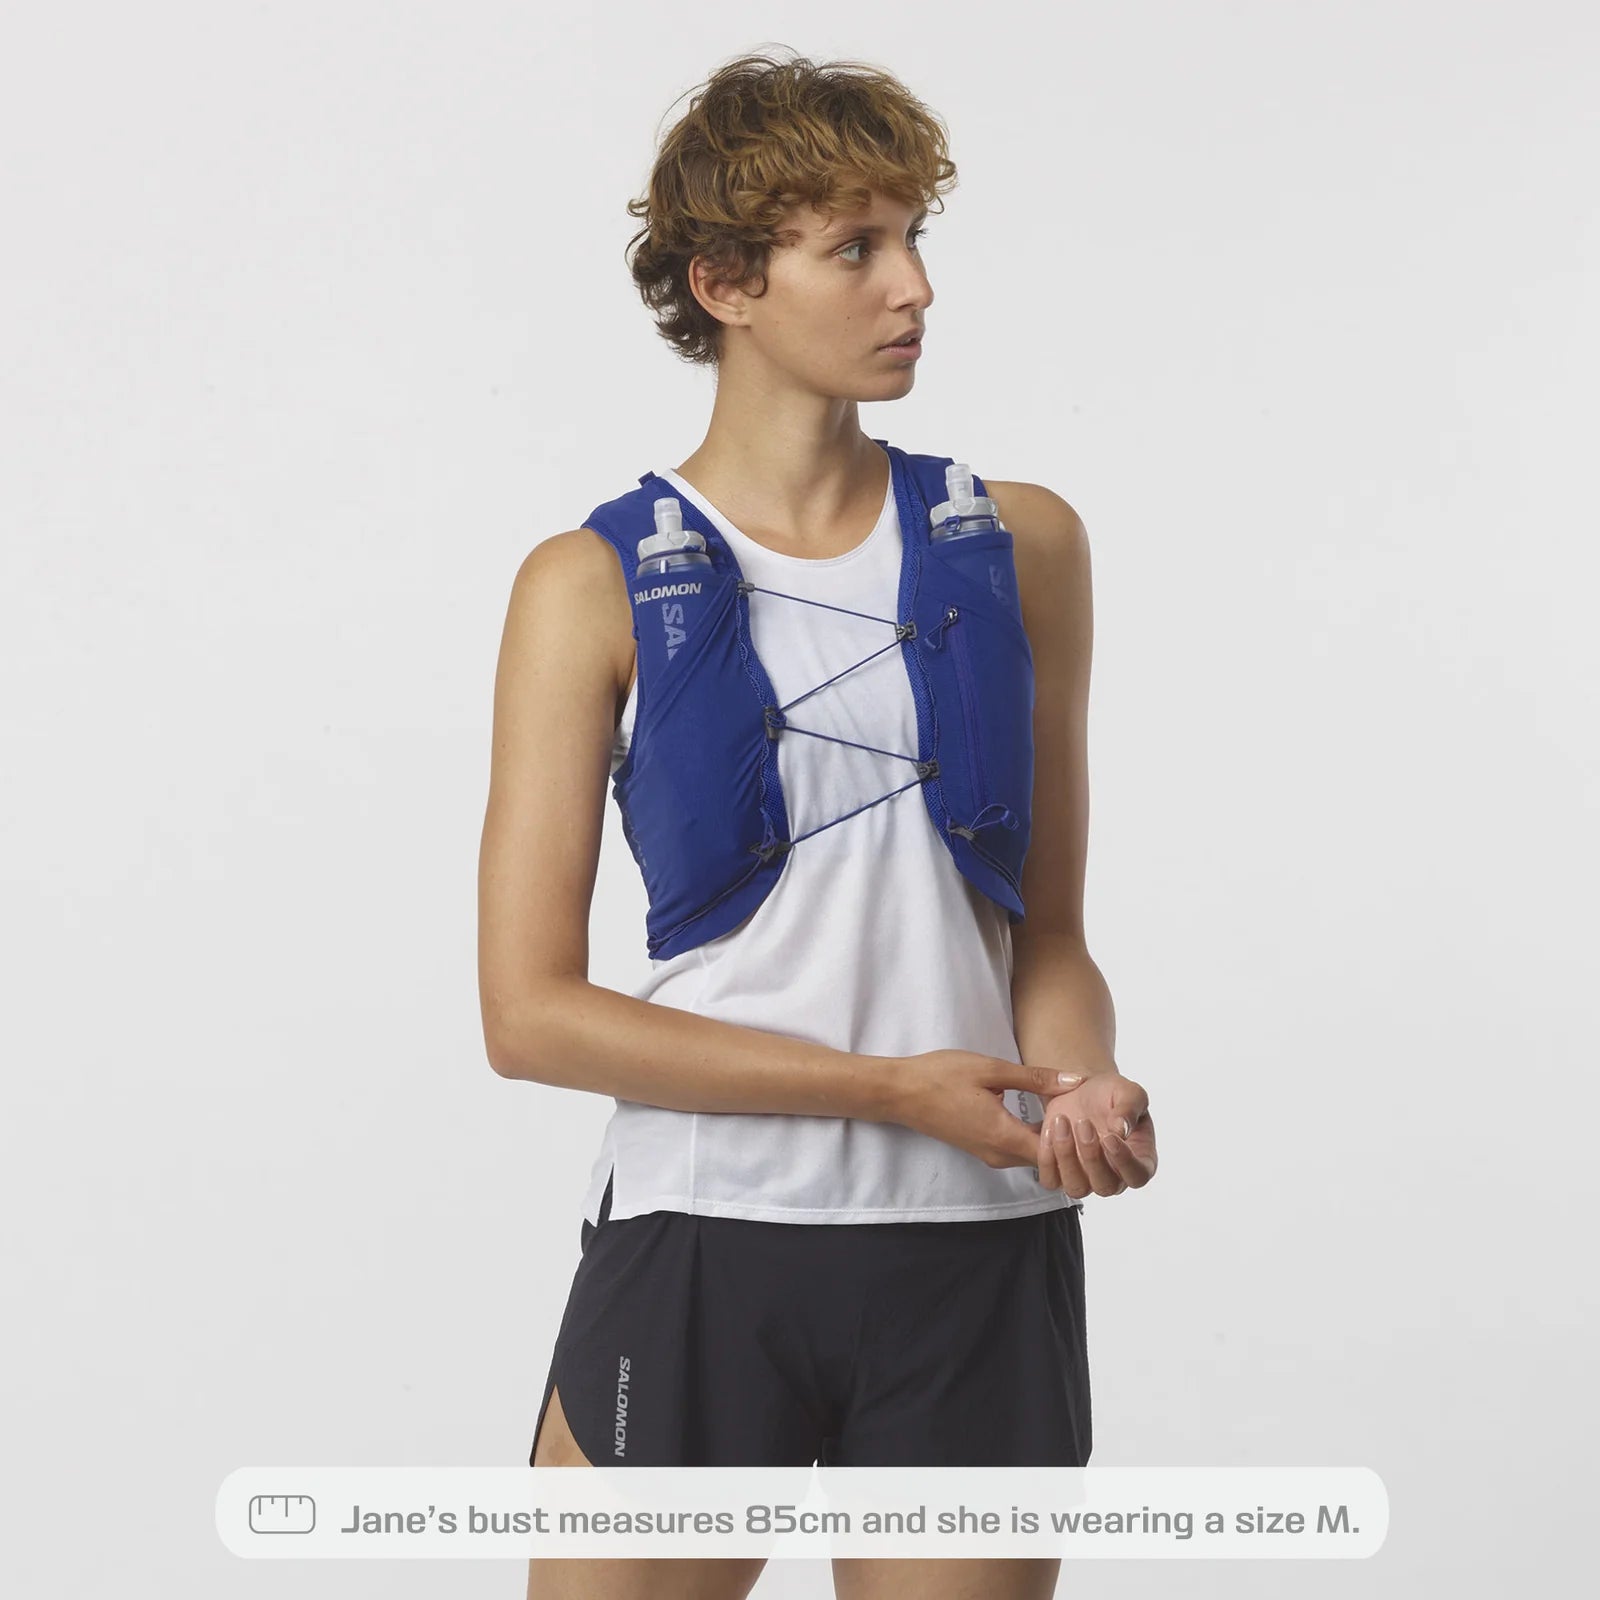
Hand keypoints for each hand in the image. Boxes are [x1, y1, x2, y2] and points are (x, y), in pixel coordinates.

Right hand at [885, 1049, 1084, 1171]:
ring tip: (1074, 1113)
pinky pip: (1019, 1150)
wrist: (900, 1092)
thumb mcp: (991, 1069)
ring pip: (1034, 1156)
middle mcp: (999, 1154)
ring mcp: (990, 1154)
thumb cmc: (941, 1076)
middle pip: (1048, 1160)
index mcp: (1003, 1137)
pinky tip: (1048, 1116)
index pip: (1055, 1156)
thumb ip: (1034, 1078)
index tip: (1090, 1116)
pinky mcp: (983, 1147)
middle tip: (1091, 1116)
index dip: (1077, 1142)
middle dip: (1071, 1144)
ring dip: (1055, 1141)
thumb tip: (1074, 1081)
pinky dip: (1037, 1138)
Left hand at [1035, 1070, 1156, 1196]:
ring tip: (1061, 1121)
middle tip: (1083, 1122)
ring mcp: (1086, 1178)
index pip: (1138, 1175)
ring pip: (1077, 1188)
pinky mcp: (1060, 1173)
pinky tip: (1048, 1130)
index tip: (1110, 1138)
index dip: (1125, 1162)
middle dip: (1092, 1156)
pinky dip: (1047, 1158)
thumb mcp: (1127, 1091)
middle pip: (1105, 1186)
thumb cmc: (1110, 1094)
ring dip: (1066, 1156)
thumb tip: (1122, 1128)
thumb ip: (1130, 1107)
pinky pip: (1051, 1180)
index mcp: (1140, 1158)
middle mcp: (1114, 1175)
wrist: (1081, 1089)